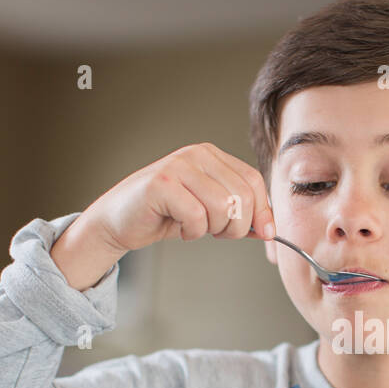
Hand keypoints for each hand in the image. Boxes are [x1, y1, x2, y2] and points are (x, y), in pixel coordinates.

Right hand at [52, 143, 274, 289]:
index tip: (266, 233)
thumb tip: (270, 229)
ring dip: (213, 229)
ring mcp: (178, 165)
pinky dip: (192, 232)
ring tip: (195, 228)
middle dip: (237, 226)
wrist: (118, 221)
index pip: (253, 181)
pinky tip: (179, 228)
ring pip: (223, 207)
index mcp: (211, 156)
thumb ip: (239, 216)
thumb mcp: (209, 213)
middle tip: (217, 233)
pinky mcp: (161, 183)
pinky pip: (197, 216)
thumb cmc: (163, 215)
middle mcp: (196, 154)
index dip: (263, 211)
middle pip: (242, 195)